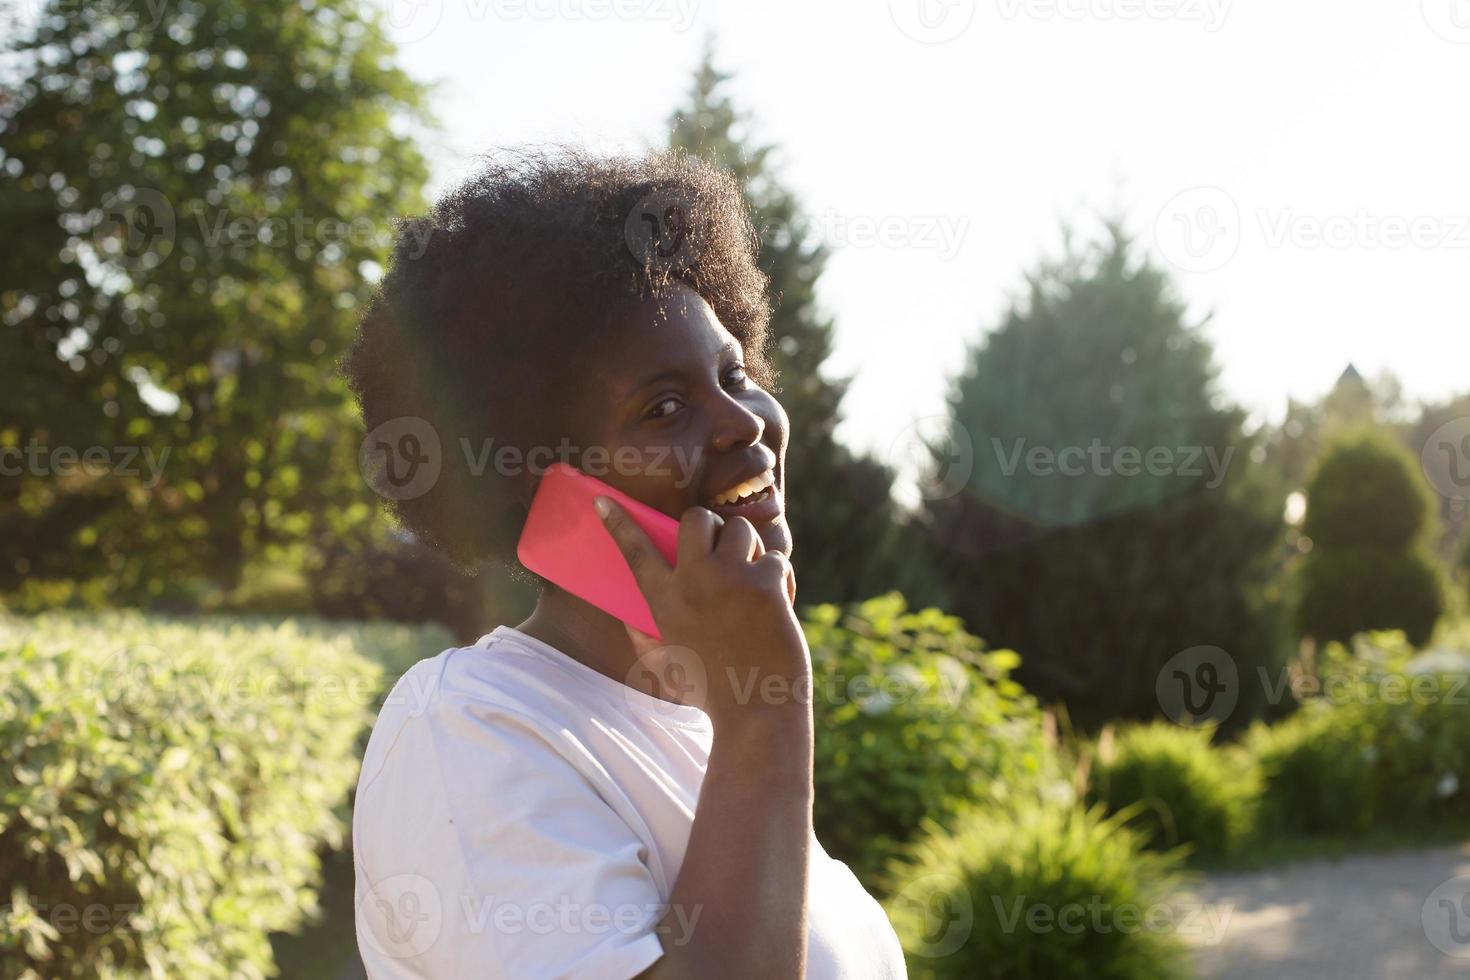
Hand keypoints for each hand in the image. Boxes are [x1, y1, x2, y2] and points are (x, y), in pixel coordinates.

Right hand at [595, 496, 807, 727]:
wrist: (758, 712)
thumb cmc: (712, 693)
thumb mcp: (666, 668)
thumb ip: (643, 641)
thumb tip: (627, 619)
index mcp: (664, 603)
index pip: (635, 552)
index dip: (618, 523)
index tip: (603, 500)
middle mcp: (693, 584)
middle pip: (695, 519)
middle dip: (709, 526)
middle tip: (720, 550)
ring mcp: (730, 580)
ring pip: (740, 529)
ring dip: (748, 548)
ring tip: (751, 579)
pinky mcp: (766, 585)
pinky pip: (775, 557)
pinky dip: (780, 576)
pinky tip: (778, 603)